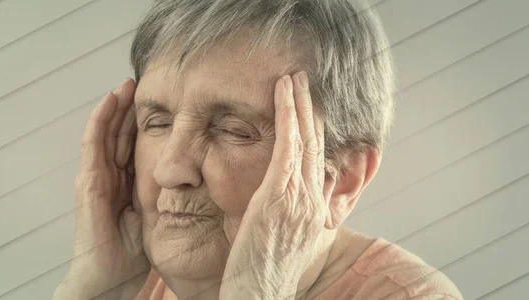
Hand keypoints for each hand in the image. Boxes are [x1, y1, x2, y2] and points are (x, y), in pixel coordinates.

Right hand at [53, 79, 150, 299]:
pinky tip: (109, 102)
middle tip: (140, 83)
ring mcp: (96, 177)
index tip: (156, 103)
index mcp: (124, 183)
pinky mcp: (88, 182)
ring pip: (105, 133)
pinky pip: (93, 145)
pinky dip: (99, 122)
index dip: (139, 123)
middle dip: (128, 109)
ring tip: (126, 84)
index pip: (131, 146)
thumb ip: (159, 193)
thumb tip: (184, 176)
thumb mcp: (153, 214)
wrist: (109, 277)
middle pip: (118, 135)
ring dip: (114, 107)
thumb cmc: (130, 252)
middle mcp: (108, 176)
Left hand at [219, 72, 334, 299]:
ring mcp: (298, 197)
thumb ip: (284, 210)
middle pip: (316, 143)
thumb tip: (277, 193)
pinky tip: (282, 93)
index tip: (310, 106)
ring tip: (294, 77)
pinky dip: (286, 116)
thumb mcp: (280, 237)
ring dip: (298, 104)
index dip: (315, 129)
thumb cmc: (262, 270)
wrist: (259, 293)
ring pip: (304, 139)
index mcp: (314, 208)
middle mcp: (313, 199)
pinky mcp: (279, 196)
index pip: (318, 159)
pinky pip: (286, 147)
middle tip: (305, 80)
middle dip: (310, 108)